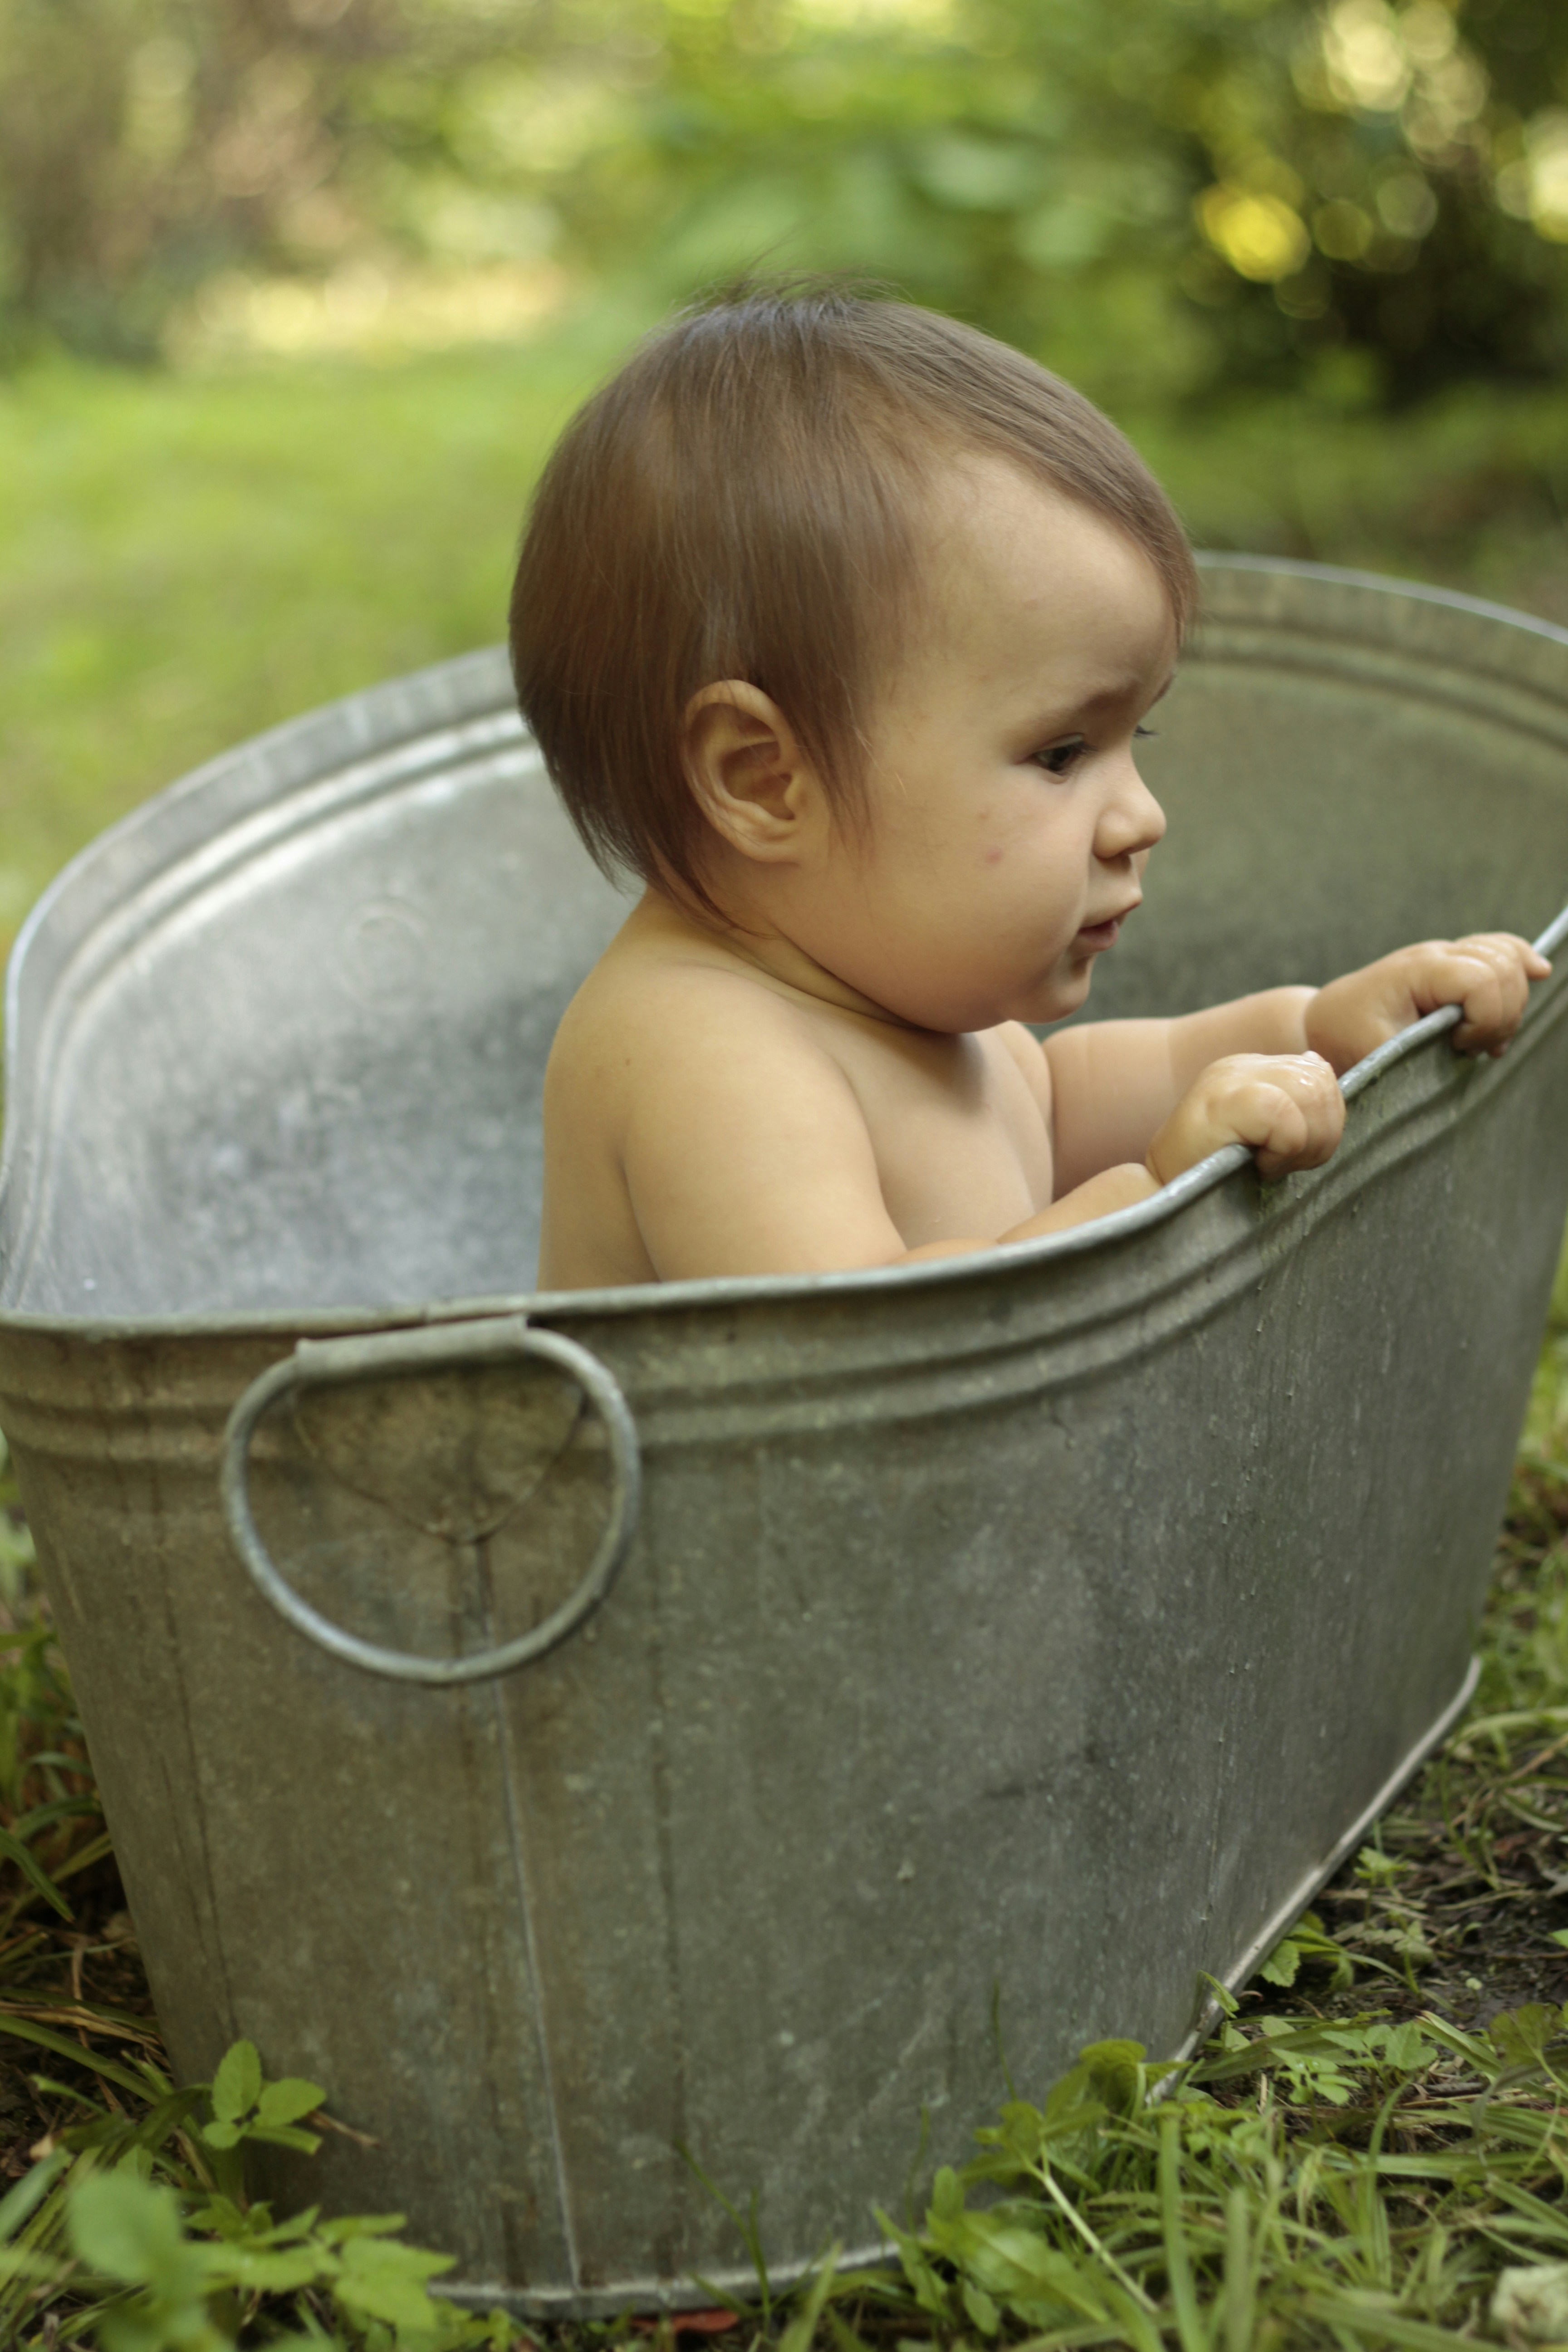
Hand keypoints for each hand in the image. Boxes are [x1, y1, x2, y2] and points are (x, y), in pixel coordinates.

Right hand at [1146, 1051, 1344, 1184]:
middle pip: (1321, 1084)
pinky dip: (1284, 1150)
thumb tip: (1319, 1066)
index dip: (1324, 1122)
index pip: (1320, 1076)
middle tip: (1284, 1164)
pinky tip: (1259, 1165)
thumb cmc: (1211, 1180)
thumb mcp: (1260, 1138)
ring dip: (1304, 1144)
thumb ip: (1292, 1104)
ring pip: (1312, 1094)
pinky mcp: (1223, 1101)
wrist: (1157, 1202)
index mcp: (1250, 1071)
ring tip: (1270, 1165)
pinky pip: (1286, 1117)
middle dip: (1321, 1135)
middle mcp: (1239, 1067)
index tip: (1291, 1155)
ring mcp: (1228, 1080)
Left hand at [1306, 934, 1550, 1070]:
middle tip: (1470, 1047)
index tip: (1459, 1046)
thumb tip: (1469, 1049)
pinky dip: (1521, 962)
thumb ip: (1419, 1048)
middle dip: (1502, 1015)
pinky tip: (1538, 971)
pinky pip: (1500, 949)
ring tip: (1481, 1036)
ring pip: (1508, 958)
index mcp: (1416, 971)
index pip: (1481, 979)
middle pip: (1503, 967)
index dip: (1485, 1018)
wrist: (1327, 1019)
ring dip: (1510, 1002)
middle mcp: (1437, 955)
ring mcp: (1448, 955)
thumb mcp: (1374, 1051)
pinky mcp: (1455, 964)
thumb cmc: (1344, 1036)